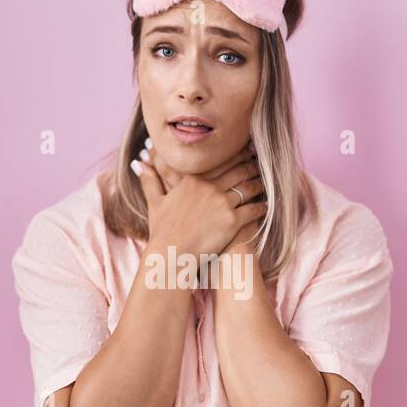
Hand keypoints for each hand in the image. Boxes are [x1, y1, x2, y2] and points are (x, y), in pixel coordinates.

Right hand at [135, 140, 267, 259]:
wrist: (172, 255)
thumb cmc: (162, 231)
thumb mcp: (155, 203)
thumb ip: (149, 181)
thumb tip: (139, 164)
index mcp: (193, 180)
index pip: (219, 162)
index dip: (234, 155)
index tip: (244, 151)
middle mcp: (209, 188)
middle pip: (237, 171)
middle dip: (251, 166)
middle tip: (261, 162)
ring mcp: (222, 204)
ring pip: (247, 188)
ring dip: (259, 183)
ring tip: (266, 181)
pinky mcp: (232, 221)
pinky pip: (253, 209)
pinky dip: (262, 206)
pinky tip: (267, 204)